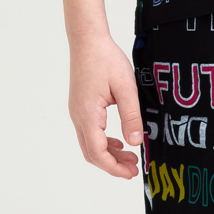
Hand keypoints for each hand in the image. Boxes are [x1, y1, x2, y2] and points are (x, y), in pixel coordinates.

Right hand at [68, 33, 143, 178]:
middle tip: (134, 169)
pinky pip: (89, 132)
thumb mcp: (126, 87)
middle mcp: (78, 117)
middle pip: (91, 152)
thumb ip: (131, 116)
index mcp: (88, 115)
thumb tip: (136, 143)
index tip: (131, 172)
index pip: (98, 152)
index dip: (114, 167)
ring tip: (130, 157)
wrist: (87, 40)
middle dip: (112, 165)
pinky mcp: (80, 106)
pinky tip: (118, 140)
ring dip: (108, 154)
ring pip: (89, 143)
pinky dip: (103, 141)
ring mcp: (76, 112)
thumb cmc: (106, 60)